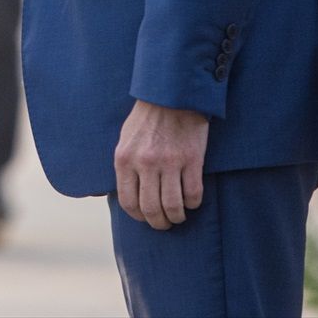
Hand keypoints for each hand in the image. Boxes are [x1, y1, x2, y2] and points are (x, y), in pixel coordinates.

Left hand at [114, 100, 208, 230]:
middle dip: (158, 223)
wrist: (172, 94)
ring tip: (179, 216)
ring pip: (173, 206)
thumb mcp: (125, 139)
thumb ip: (125, 165)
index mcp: (125, 159)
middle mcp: (145, 163)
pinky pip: (193, 194)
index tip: (145, 217)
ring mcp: (169, 162)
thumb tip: (125, 193)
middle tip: (164, 223)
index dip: (137, 216)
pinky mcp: (192, 159)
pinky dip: (193, 204)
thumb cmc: (147, 118)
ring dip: (177, 217)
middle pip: (151, 209)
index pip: (128, 201)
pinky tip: (192, 201)